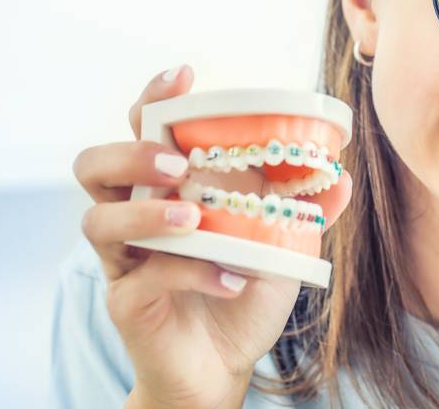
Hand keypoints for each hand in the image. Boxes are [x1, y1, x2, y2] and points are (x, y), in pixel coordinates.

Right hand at [72, 65, 353, 408]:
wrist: (225, 362)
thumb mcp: (283, 244)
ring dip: (147, 213)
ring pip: (98, 219)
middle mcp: (137, 214)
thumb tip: (342, 176)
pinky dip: (192, 273)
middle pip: (95, 165)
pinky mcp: (127, 301)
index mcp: (170, 187)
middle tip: (177, 164)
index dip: (155, 98)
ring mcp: (126, 258)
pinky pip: (144, 277)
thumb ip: (307, 208)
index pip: (144, 129)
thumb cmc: (244, 288)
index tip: (185, 76)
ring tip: (193, 219)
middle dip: (132, 154)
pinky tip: (231, 279)